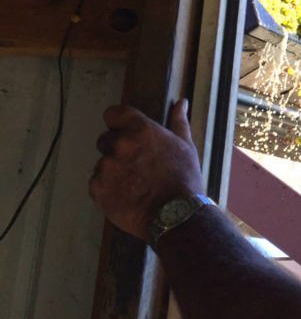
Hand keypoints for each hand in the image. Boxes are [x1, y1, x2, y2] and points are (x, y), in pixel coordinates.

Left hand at [89, 99, 202, 240]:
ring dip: (113, 171)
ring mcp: (105, 167)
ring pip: (103, 163)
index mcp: (140, 130)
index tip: (125, 131)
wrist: (175, 216)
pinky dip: (108, 188)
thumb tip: (181, 102)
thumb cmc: (184, 180)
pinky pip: (97, 183)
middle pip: (106, 140)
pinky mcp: (96, 188)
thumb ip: (178, 122)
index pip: (113, 113)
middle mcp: (119, 144)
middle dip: (117, 149)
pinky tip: (127, 196)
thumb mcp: (185, 147)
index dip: (118, 122)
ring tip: (135, 185)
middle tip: (137, 165)